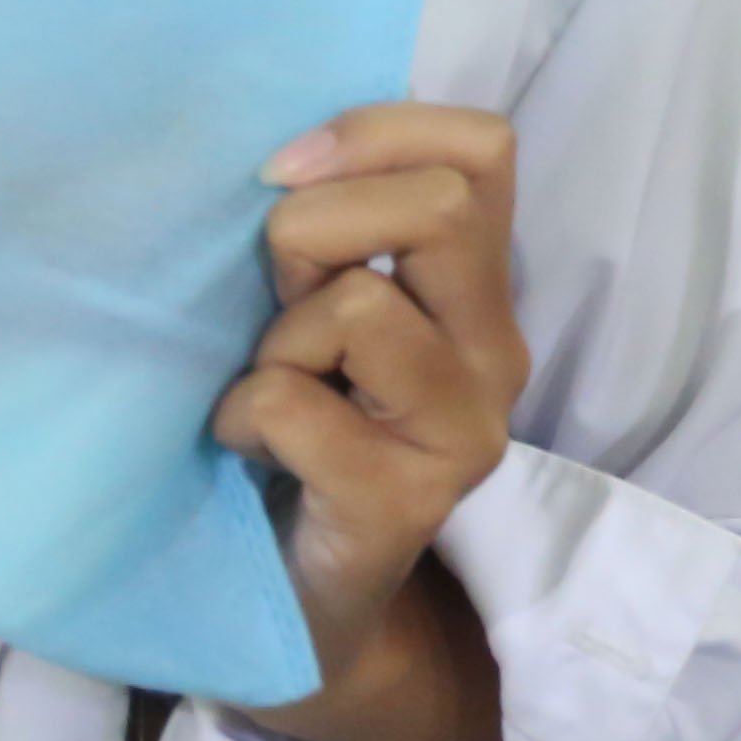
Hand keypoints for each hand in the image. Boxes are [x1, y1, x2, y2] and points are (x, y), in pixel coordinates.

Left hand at [212, 105, 529, 696]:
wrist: (306, 608)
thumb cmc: (299, 434)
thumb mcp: (324, 308)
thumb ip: (340, 233)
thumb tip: (281, 154)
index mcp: (478, 289)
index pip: (485, 147)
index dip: (376, 131)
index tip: (283, 173)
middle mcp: (494, 351)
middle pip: (442, 204)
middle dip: (319, 222)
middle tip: (275, 289)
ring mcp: (462, 430)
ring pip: (363, 304)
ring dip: (278, 337)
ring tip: (268, 386)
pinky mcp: (405, 501)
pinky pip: (295, 405)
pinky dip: (246, 413)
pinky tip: (249, 448)